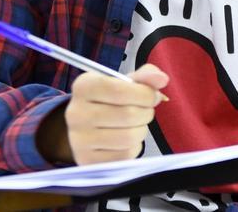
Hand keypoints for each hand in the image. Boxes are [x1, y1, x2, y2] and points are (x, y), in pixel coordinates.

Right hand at [39, 64, 168, 164]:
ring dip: (141, 130)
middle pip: (128, 115)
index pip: (121, 90)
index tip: (151, 96)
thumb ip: (144, 77)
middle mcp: (76, 113)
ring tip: (136, 125)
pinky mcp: (87, 160)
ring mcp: (79, 140)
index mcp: (84, 87)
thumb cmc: (109, 101)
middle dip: (146, 113)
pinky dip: (134, 147)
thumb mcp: (122, 83)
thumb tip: (162, 79)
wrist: (86, 128)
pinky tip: (127, 140)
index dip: (145, 94)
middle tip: (145, 111)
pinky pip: (124, 155)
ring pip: (129, 137)